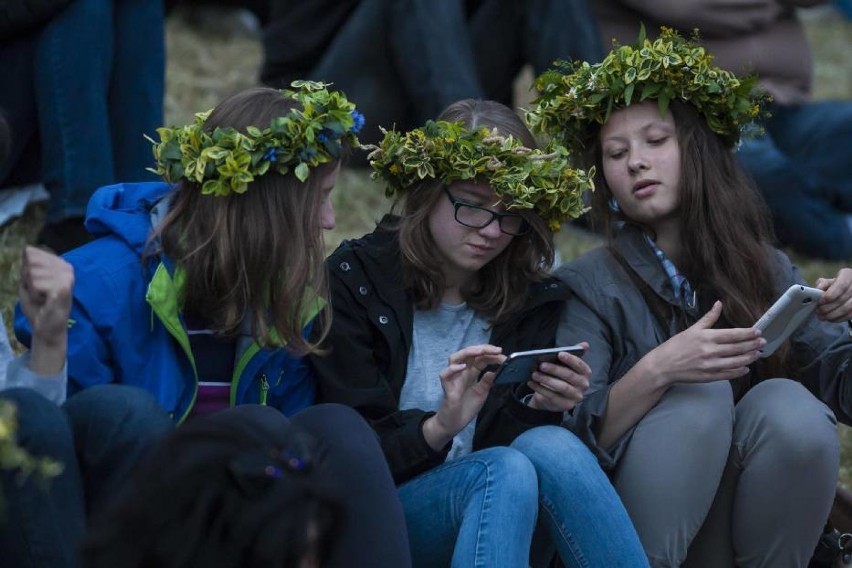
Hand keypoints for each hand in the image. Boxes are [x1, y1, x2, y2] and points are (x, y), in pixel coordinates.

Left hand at [19, 246, 73, 374]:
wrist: (47, 328)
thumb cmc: (37, 306)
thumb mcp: (27, 282)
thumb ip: (27, 265)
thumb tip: (28, 249)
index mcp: (60, 264)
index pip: (32, 253)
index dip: (26, 271)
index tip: (36, 285)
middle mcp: (66, 267)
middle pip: (31, 261)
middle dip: (29, 279)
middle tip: (39, 292)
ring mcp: (67, 276)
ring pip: (32, 273)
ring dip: (32, 288)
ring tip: (42, 297)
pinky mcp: (64, 287)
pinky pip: (36, 283)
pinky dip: (35, 294)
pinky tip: (45, 300)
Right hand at [422, 344, 504, 450]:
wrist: (455, 423)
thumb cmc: (466, 407)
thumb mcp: (482, 393)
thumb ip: (487, 381)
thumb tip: (495, 371)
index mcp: (471, 372)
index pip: (480, 358)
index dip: (491, 355)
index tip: (503, 355)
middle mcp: (462, 372)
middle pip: (469, 353)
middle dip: (483, 349)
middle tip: (496, 350)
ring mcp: (453, 378)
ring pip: (454, 358)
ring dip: (467, 353)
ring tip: (480, 352)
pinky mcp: (447, 388)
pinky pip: (445, 374)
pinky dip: (453, 369)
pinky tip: (463, 367)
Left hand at [527, 343, 590, 411]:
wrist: (555, 395)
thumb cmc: (561, 375)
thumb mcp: (565, 364)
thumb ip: (573, 354)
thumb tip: (585, 344)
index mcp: (585, 373)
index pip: (581, 365)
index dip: (571, 359)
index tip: (559, 353)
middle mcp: (583, 385)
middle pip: (570, 376)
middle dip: (555, 369)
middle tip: (541, 365)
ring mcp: (576, 397)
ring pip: (562, 387)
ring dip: (546, 379)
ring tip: (534, 374)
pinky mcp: (566, 405)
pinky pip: (552, 397)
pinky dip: (540, 389)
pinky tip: (531, 383)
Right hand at [642, 301, 764, 385]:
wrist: (663, 365)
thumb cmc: (676, 346)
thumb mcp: (692, 329)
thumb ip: (709, 318)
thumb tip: (719, 303)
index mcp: (706, 337)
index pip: (733, 334)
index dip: (747, 333)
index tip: (758, 331)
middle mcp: (710, 351)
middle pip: (737, 348)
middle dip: (752, 345)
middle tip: (763, 342)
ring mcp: (710, 365)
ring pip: (736, 362)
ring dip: (749, 358)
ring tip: (758, 354)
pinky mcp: (709, 376)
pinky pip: (729, 374)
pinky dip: (739, 371)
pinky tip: (746, 368)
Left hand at [816, 268, 851, 321]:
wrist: (845, 290)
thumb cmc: (833, 285)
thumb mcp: (827, 282)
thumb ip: (822, 285)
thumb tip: (817, 290)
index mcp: (847, 275)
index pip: (841, 285)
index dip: (831, 294)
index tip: (821, 301)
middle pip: (843, 298)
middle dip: (828, 307)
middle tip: (818, 311)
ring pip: (848, 308)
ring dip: (833, 314)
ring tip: (822, 317)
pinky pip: (850, 315)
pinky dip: (839, 318)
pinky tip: (830, 319)